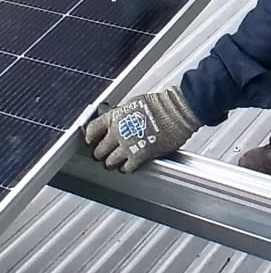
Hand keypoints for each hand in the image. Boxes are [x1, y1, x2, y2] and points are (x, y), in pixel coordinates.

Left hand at [84, 86, 200, 172]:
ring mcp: (128, 145)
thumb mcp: (133, 104)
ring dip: (113, 163)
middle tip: (105, 154)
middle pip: (98, 150)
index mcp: (114, 117)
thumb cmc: (160, 105)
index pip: (91, 130)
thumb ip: (119, 114)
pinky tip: (130, 165)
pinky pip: (126, 168)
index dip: (90, 137)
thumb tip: (111, 115)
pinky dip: (127, 168)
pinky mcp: (140, 155)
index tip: (92, 141)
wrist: (177, 111)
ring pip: (110, 162)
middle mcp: (118, 131)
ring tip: (117, 161)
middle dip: (101, 153)